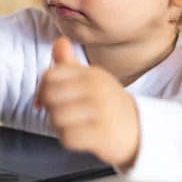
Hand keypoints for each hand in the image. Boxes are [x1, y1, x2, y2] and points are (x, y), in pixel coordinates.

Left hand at [34, 37, 139, 167]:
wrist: (141, 131)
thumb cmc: (107, 105)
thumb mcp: (91, 80)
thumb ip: (69, 64)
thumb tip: (59, 41)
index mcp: (91, 74)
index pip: (50, 75)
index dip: (41, 90)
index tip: (44, 101)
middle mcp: (97, 88)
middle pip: (50, 96)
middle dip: (49, 109)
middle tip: (61, 116)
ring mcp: (101, 111)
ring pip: (56, 118)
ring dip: (58, 127)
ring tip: (72, 127)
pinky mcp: (103, 134)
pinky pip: (68, 138)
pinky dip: (69, 140)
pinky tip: (79, 138)